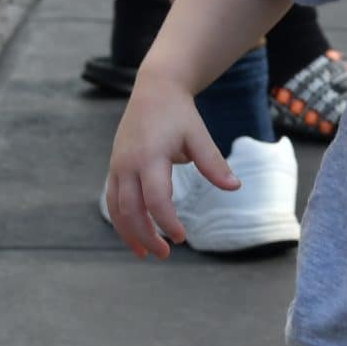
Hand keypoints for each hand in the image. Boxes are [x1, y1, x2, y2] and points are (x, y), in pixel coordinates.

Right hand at [105, 76, 238, 260]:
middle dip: (146, 236)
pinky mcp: (114, 167)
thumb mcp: (199, 135)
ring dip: (129, 234)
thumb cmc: (179, 114)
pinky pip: (112, 200)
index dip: (167, 222)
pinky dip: (121, 220)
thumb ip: (213, 163)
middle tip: (165, 255)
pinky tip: (134, 234)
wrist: (154, 90)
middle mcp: (128, 164)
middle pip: (130, 211)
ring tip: (145, 253)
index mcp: (150, 157)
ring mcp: (117, 166)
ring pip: (116, 209)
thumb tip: (234, 187)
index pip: (155, 199)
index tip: (182, 238)